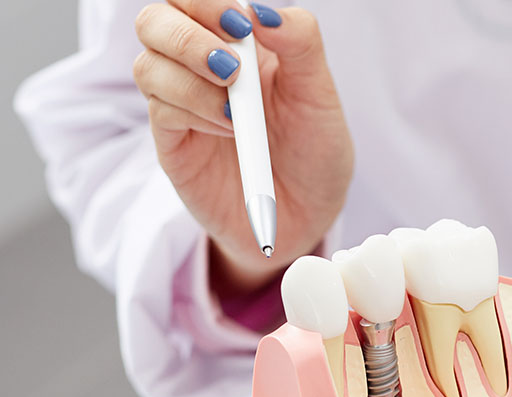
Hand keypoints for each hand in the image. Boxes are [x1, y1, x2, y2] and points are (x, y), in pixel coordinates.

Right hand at [134, 3, 352, 291]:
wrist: (309, 218)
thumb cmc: (315, 155)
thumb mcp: (320, 97)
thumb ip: (300, 45)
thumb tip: (261, 10)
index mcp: (237, 43)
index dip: (205, 0)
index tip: (241, 25)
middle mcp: (201, 68)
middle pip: (154, 20)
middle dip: (186, 35)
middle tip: (230, 67)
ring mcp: (183, 106)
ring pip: (148, 66)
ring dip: (191, 81)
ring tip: (236, 113)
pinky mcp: (174, 145)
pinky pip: (159, 112)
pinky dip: (192, 113)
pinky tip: (229, 131)